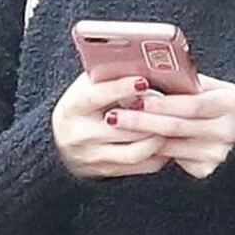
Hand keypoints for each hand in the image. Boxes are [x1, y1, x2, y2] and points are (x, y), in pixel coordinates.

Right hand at [51, 71, 170, 179]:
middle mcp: (82, 134)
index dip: (121, 87)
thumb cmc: (82, 106)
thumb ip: (108, 77)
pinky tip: (168, 140)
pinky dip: (160, 153)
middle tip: (173, 106)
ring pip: (137, 151)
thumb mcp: (86, 87)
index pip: (98, 96)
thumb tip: (142, 63)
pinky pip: (143, 166)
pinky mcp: (108, 171)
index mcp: (74, 106)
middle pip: (124, 128)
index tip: (143, 80)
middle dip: (151, 117)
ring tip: (172, 123)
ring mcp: (95, 157)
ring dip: (159, 136)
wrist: (60, 143)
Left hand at [104, 75, 234, 179]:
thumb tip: (144, 73)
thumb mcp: (206, 86)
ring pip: (170, 145)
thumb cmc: (211, 100)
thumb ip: (185, 81)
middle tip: (114, 116)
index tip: (134, 98)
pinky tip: (132, 142)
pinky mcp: (207, 169)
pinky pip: (172, 158)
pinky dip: (151, 149)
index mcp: (232, 103)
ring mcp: (219, 154)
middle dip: (142, 121)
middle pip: (177, 127)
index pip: (191, 104)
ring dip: (140, 136)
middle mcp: (230, 131)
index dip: (161, 103)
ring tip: (117, 126)